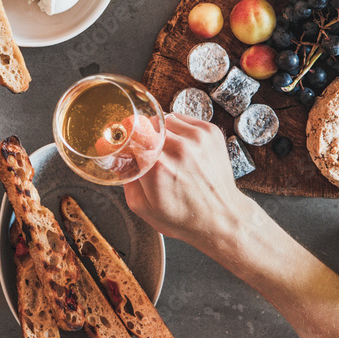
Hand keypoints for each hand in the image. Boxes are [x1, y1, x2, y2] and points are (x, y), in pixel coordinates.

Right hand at [124, 113, 254, 251]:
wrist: (222, 218)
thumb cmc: (183, 217)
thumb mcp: (143, 207)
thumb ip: (126, 178)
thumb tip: (116, 156)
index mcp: (158, 167)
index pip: (130, 133)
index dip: (120, 135)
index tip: (116, 140)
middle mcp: (178, 148)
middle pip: (145, 123)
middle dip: (140, 136)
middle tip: (144, 151)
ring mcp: (197, 137)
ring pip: (164, 119)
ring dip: (159, 131)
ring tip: (165, 152)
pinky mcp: (210, 131)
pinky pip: (182, 119)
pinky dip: (176, 129)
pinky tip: (180, 147)